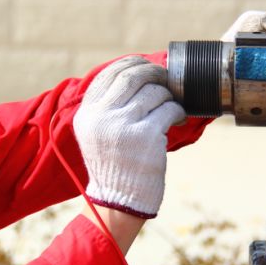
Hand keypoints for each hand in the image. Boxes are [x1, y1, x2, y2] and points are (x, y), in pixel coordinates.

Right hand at [74, 56, 186, 218]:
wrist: (118, 200)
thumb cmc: (113, 165)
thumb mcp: (95, 133)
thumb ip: (107, 106)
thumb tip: (136, 73)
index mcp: (87, 113)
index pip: (110, 73)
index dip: (132, 64)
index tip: (146, 66)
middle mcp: (102, 116)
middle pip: (133, 76)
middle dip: (155, 73)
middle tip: (166, 79)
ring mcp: (124, 125)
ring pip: (155, 92)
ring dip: (168, 96)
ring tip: (170, 107)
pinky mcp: (147, 136)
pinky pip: (169, 109)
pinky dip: (178, 111)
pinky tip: (177, 119)